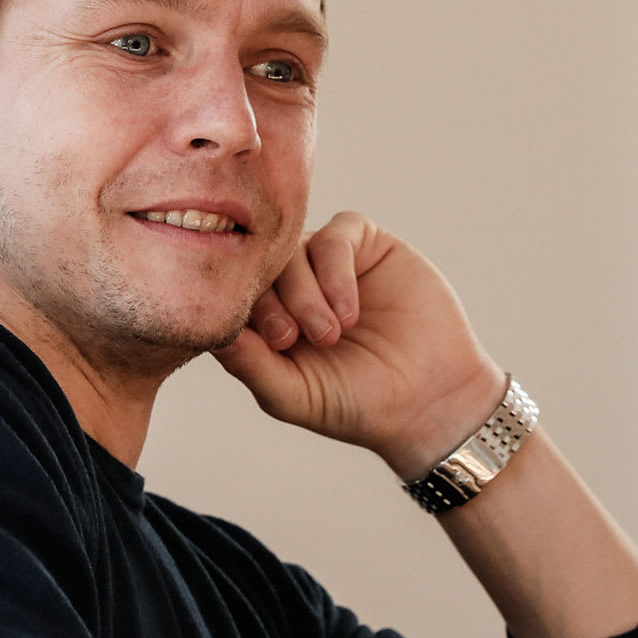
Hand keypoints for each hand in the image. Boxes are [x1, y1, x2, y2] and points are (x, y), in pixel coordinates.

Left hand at [212, 212, 507, 477]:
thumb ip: (248, 364)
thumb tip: (207, 333)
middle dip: (272, 302)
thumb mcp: (292, 394)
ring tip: (331, 333)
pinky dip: (336, 271)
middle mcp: (290, 284)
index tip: (274, 344)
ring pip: (293, 248)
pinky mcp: (366, 245)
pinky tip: (349, 312)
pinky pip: (336, 234)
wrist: (431, 400)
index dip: (241, 308)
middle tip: (294, 339)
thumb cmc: (355, 403)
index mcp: (265, 317)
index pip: (231, 292)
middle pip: (258, 266)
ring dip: (306, 292)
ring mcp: (326, 262)